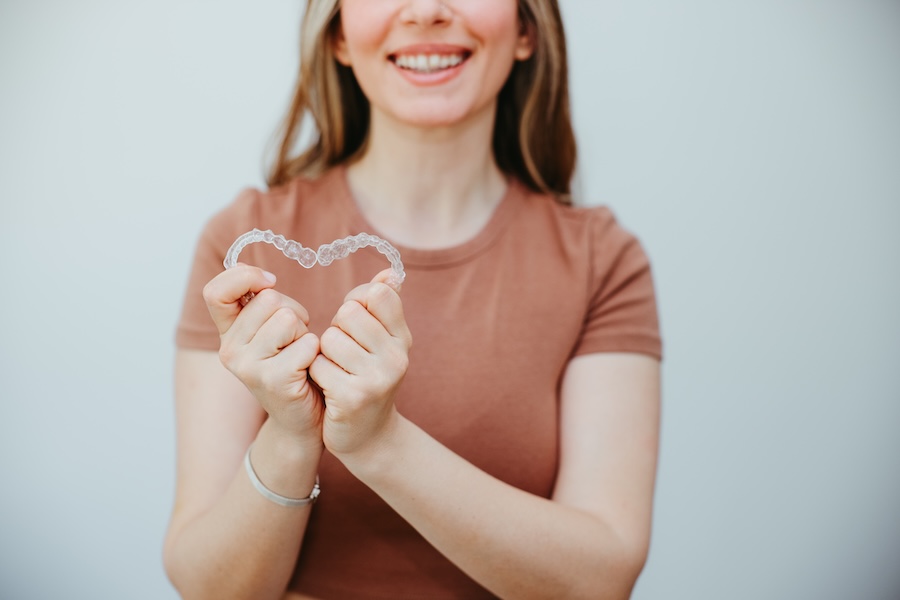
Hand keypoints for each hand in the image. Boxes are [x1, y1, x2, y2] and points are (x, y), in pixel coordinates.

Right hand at [203, 265, 323, 444]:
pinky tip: (309, 369)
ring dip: (305, 332)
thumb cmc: (294, 365)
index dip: (245, 277)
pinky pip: (306, 343)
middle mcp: (230, 350)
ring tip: (301, 354)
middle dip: (293, 311)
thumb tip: (262, 276)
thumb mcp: (271, 330)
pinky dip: (316, 351)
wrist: (303, 419)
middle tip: (294, 340)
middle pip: (268, 299)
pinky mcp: (273, 380)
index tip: (268, 282)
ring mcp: (248, 367)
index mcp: (227, 333)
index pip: (216, 291)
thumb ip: (260, 302)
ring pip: (288, 318)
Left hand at [309, 269, 411, 458]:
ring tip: (337, 371)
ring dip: (323, 354)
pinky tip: (329, 388)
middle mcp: (397, 357)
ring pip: (329, 338)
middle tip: (343, 353)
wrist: (368, 436)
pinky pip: (318, 365)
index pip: (377, 293)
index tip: (355, 324)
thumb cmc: (367, 378)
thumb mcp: (382, 342)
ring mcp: (377, 378)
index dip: (356, 302)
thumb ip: (383, 306)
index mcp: (404, 338)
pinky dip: (317, 374)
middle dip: (336, 329)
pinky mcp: (353, 397)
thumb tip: (389, 272)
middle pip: (349, 312)